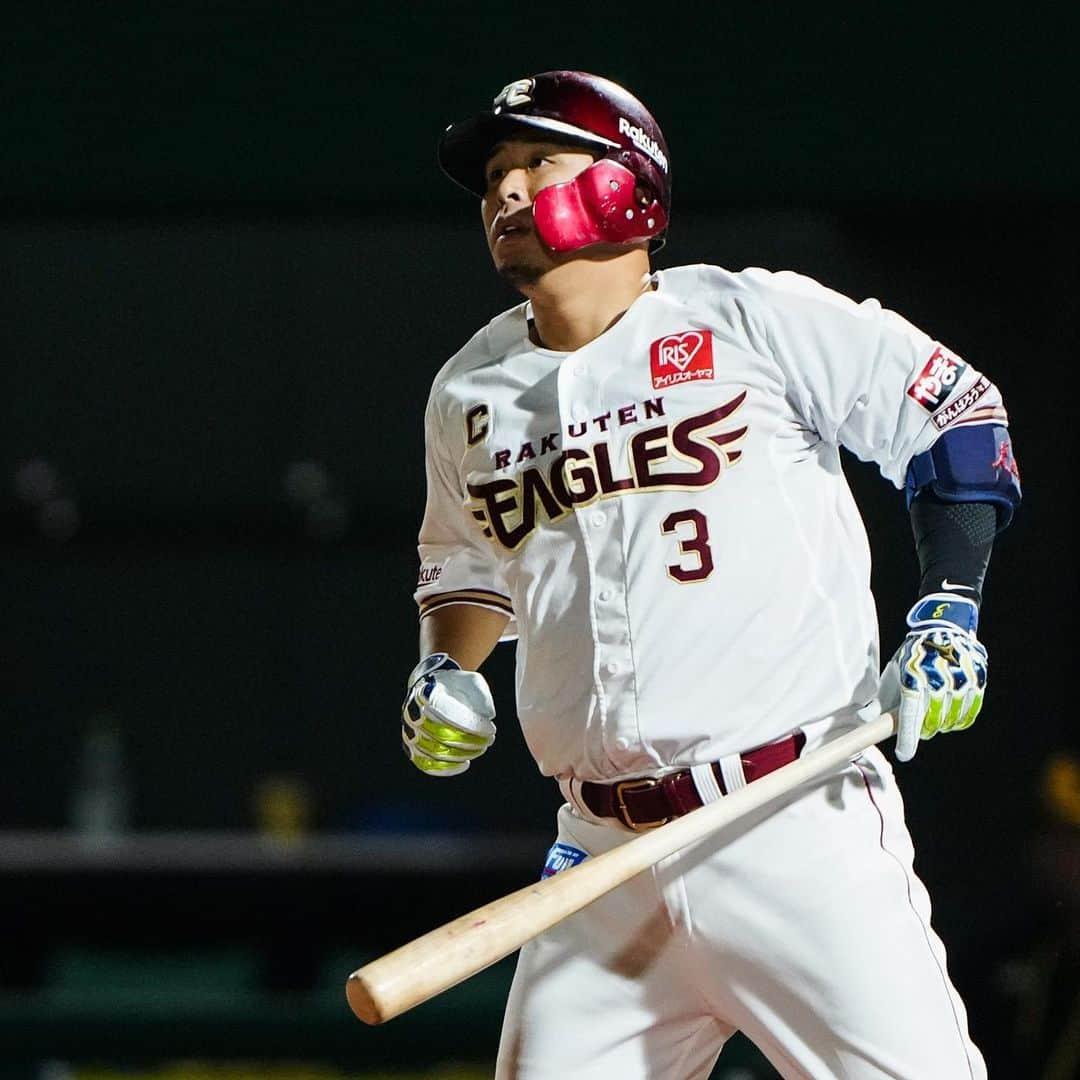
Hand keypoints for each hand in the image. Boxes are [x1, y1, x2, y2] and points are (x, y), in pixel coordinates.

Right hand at [401, 653, 495, 776]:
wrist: (434, 688)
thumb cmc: (456, 686)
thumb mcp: (471, 682)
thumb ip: (480, 695)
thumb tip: (488, 714)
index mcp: (425, 692)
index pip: (446, 713)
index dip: (470, 724)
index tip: (491, 728)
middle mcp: (412, 712)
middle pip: (440, 734)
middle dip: (469, 740)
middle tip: (489, 739)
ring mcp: (409, 731)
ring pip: (434, 751)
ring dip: (461, 754)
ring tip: (480, 749)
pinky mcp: (411, 747)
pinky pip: (426, 763)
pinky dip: (447, 768)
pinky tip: (465, 764)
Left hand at [878, 594, 987, 762]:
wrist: (944, 627)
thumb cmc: (912, 655)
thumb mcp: (893, 672)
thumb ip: (883, 699)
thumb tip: (867, 723)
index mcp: (912, 676)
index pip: (910, 715)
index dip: (908, 739)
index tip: (904, 754)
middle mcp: (938, 679)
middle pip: (932, 722)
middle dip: (923, 730)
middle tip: (919, 729)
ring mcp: (961, 680)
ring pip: (951, 721)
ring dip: (941, 725)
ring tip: (935, 717)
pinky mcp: (977, 680)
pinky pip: (969, 714)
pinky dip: (959, 721)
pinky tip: (951, 717)